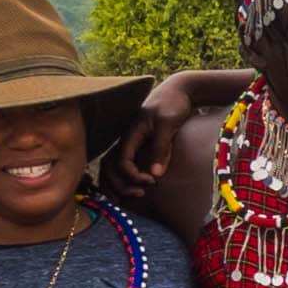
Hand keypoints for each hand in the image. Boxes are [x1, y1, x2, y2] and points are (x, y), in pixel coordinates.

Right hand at [118, 74, 202, 189]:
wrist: (178, 91)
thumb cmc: (173, 104)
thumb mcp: (168, 123)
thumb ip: (161, 147)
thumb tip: (155, 174)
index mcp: (130, 133)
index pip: (121, 161)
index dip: (132, 175)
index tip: (152, 181)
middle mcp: (125, 139)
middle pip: (109, 167)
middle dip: (120, 184)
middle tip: (141, 193)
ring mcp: (129, 143)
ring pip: (110, 168)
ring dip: (117, 185)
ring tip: (134, 196)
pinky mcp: (136, 146)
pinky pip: (120, 166)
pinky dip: (121, 180)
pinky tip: (132, 190)